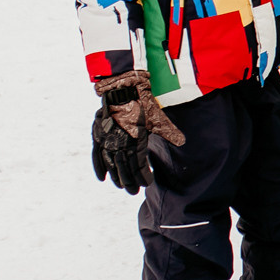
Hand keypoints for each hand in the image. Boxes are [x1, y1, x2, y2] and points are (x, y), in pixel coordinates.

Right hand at [90, 69, 183, 194]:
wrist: (123, 88)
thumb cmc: (143, 104)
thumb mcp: (158, 119)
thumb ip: (169, 132)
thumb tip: (182, 142)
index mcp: (134, 141)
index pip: (137, 165)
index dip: (142, 176)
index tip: (147, 183)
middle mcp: (119, 143)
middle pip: (124, 169)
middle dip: (129, 181)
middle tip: (134, 191)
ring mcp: (107, 139)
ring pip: (110, 164)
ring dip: (116, 177)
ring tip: (121, 187)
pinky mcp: (98, 134)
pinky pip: (97, 154)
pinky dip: (99, 166)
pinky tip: (102, 178)